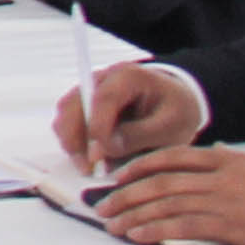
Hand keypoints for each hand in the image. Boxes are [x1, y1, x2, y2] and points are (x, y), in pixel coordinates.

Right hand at [53, 61, 205, 176]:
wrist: (179, 102)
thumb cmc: (177, 111)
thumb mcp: (169, 127)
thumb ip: (137, 136)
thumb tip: (101, 151)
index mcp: (128, 76)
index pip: (102, 99)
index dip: (96, 128)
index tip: (97, 157)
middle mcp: (103, 78)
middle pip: (73, 104)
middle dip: (74, 138)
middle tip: (86, 168)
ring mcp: (90, 90)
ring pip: (65, 114)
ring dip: (71, 141)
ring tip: (89, 166)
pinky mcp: (85, 105)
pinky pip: (69, 123)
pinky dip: (75, 142)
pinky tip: (91, 158)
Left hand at [83, 143, 244, 244]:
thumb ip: (236, 165)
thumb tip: (219, 158)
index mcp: (227, 161)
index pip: (173, 158)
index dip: (141, 166)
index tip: (120, 176)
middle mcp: (219, 177)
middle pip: (161, 181)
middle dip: (127, 192)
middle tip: (104, 204)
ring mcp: (223, 200)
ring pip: (165, 202)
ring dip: (134, 213)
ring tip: (112, 224)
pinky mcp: (230, 226)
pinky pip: (182, 225)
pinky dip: (155, 229)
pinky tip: (138, 235)